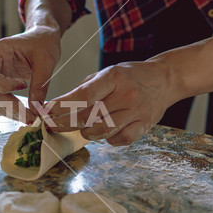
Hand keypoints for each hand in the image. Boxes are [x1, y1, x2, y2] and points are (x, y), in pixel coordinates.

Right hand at [0, 25, 60, 122]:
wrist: (43, 39)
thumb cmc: (43, 43)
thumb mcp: (47, 61)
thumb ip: (40, 84)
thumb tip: (36, 109)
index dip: (1, 84)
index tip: (23, 87)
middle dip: (8, 105)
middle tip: (30, 116)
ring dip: (7, 111)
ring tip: (29, 116)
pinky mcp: (1, 86)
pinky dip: (7, 111)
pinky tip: (23, 113)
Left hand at [47, 61, 173, 145]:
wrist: (166, 78)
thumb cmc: (131, 75)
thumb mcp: (107, 73)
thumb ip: (85, 87)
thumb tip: (59, 104)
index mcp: (114, 77)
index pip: (83, 95)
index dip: (61, 106)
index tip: (46, 111)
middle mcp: (126, 94)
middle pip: (89, 116)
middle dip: (65, 123)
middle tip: (52, 126)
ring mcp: (137, 111)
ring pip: (103, 131)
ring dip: (86, 133)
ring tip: (81, 129)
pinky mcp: (145, 125)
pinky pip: (121, 139)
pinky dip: (108, 140)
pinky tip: (104, 133)